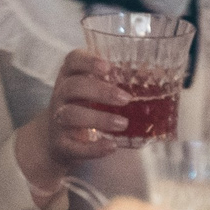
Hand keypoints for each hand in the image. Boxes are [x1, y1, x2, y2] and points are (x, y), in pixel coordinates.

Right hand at [11, 50, 132, 195]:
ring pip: (71, 115)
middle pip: (72, 86)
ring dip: (98, 118)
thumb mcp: (93, 92)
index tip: (108, 67)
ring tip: (123, 124)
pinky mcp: (60, 144)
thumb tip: (153, 77)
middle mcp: (60, 95)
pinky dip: (93, 148)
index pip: (72, 61)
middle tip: (126, 98)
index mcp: (70, 77)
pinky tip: (111, 146)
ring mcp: (58, 120)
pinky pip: (73, 146)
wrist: (56, 140)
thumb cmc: (84, 108)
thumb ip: (116, 84)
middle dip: (100, 91)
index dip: (88, 61)